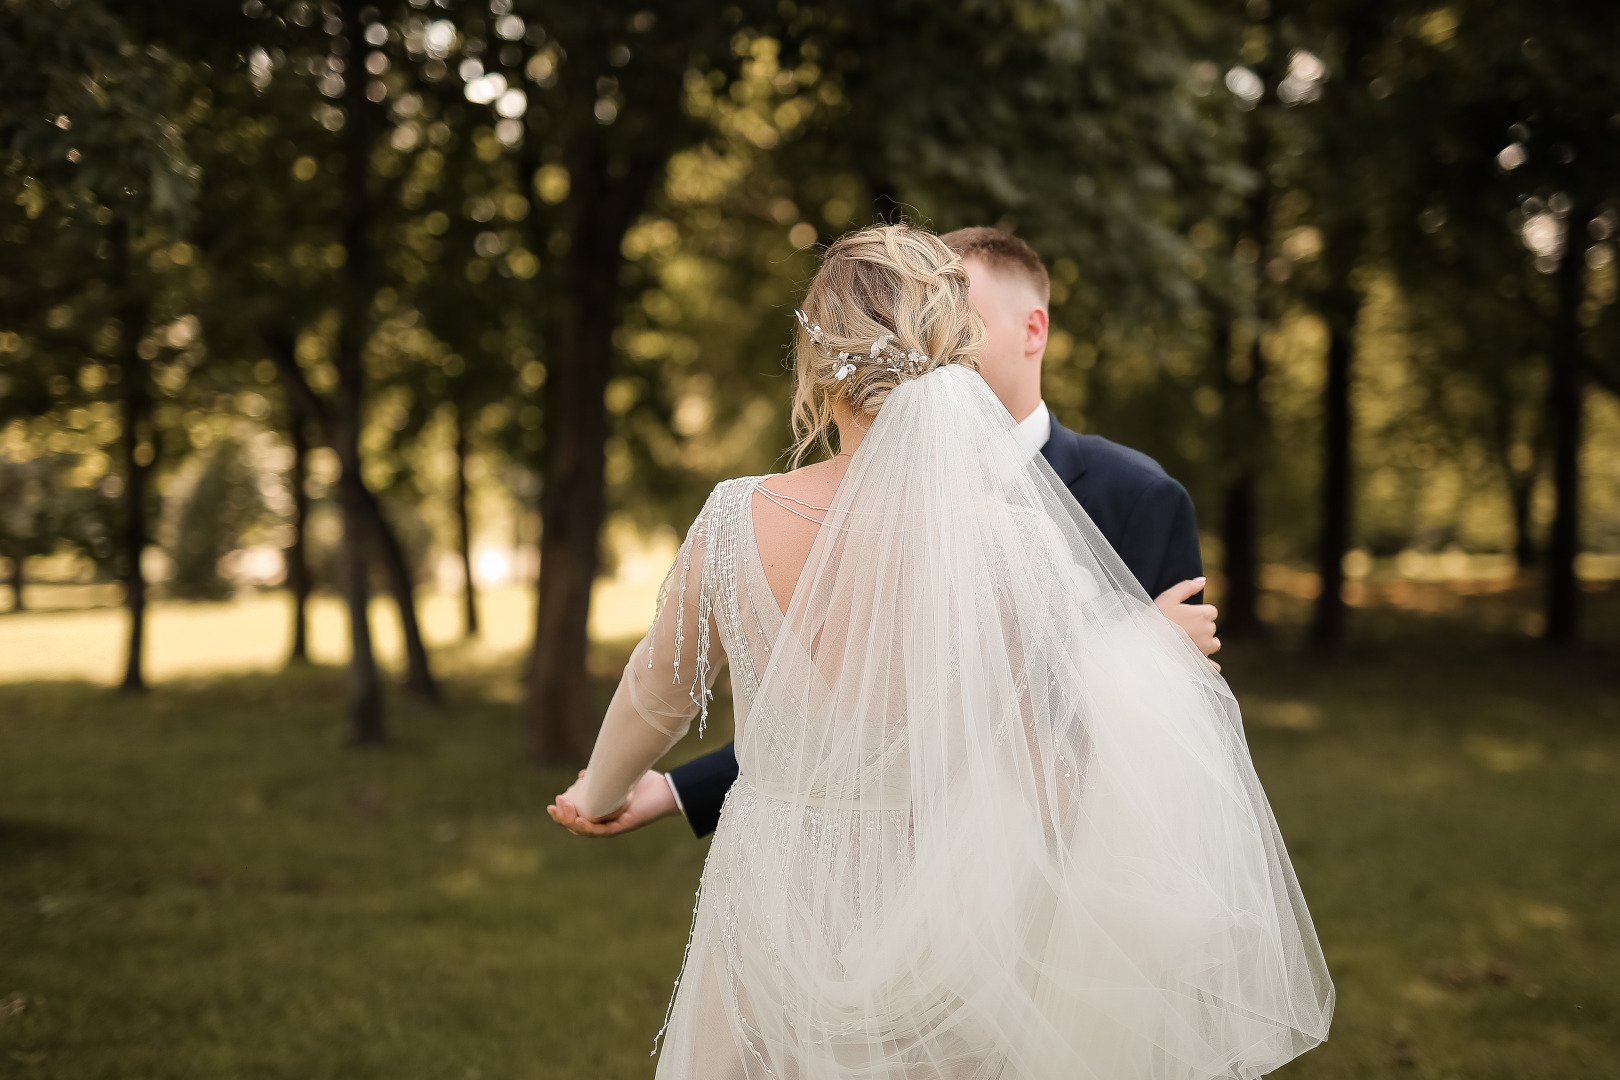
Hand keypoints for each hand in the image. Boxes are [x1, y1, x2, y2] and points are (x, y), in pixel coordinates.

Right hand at [546, 769, 679, 836]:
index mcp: (600, 814)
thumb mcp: (616, 777)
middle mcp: (605, 823)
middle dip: (562, 817)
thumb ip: (600, 777)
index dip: (561, 815)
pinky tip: (581, 820)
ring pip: (586, 830)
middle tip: (555, 805)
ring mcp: (613, 826)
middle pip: (577, 827)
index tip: (551, 804)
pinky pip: (603, 830)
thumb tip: (582, 775)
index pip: (575, 819)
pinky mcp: (624, 826)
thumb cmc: (643, 784)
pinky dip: (590, 826)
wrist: (666, 790)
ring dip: (572, 821)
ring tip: (565, 809)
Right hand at [1154, 577, 1220, 669]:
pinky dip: (1210, 665)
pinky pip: (1213, 666)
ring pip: (1214, 644)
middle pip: (1212, 627)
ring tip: (1187, 643)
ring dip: (1206, 643)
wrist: (1147, 645)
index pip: (1211, 611)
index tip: (1185, 615)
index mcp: (1203, 615)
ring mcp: (1206, 649)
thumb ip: (1187, 587)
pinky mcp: (1200, 663)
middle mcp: (1209, 632)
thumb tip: (1203, 580)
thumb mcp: (1168, 597)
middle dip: (1201, 627)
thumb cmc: (1156, 620)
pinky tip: (1201, 662)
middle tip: (1181, 628)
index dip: (1199, 612)